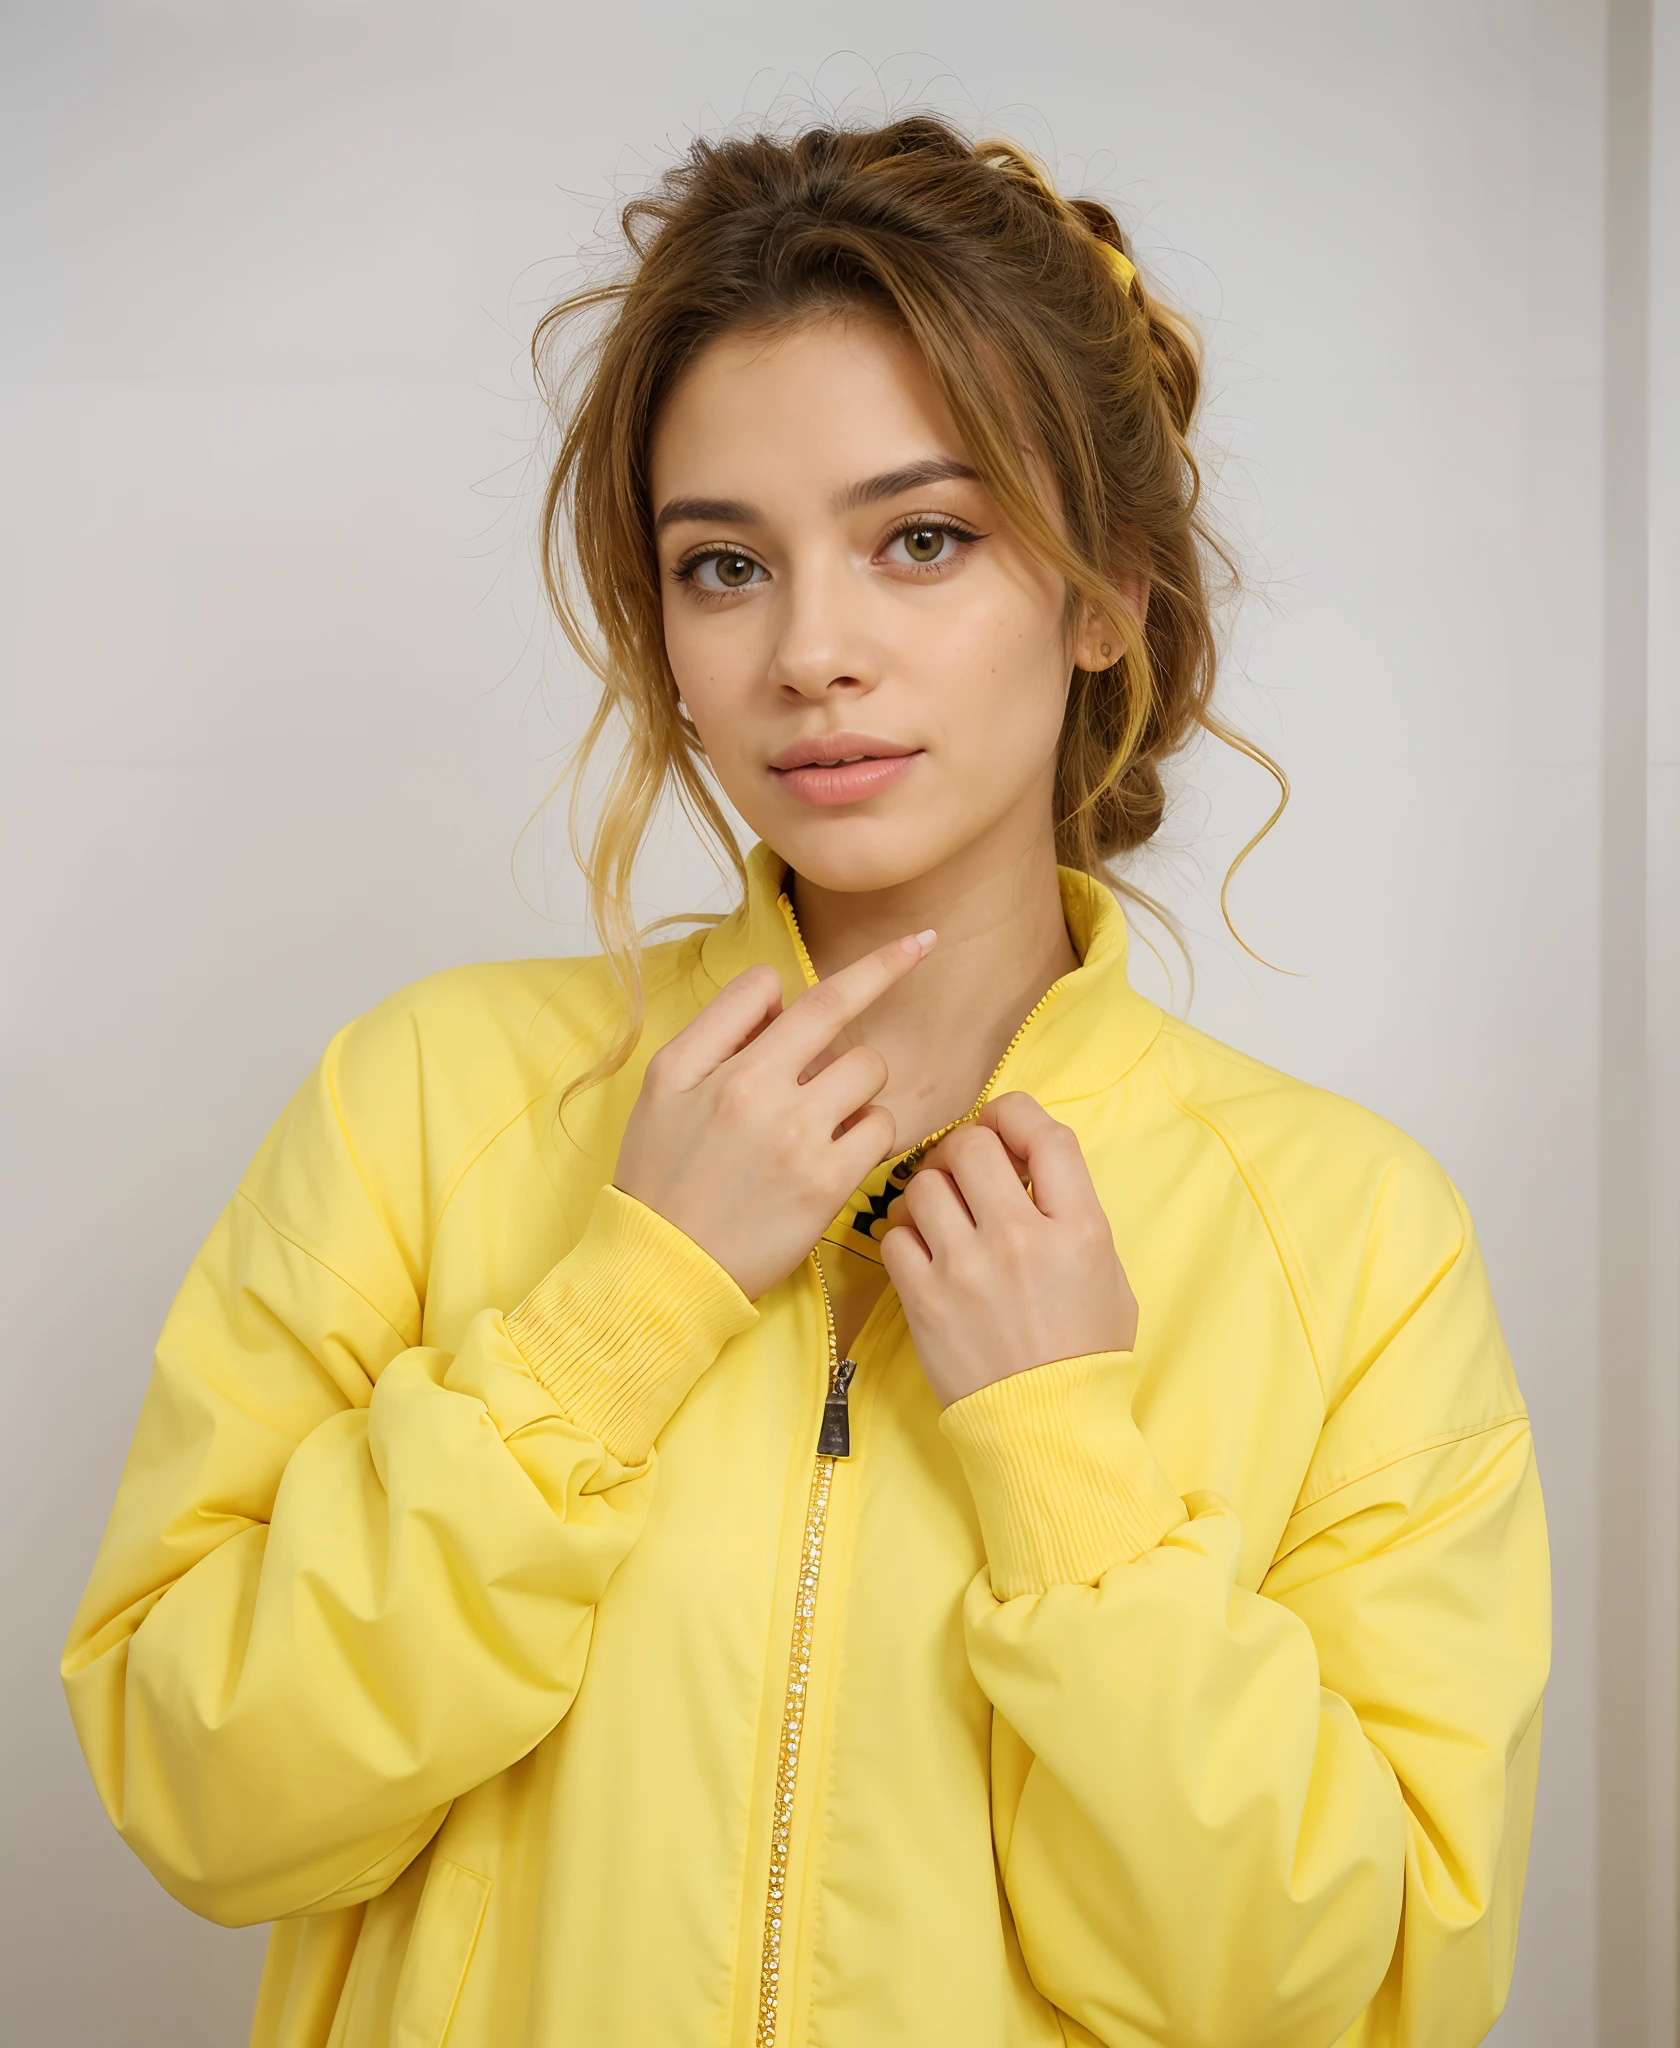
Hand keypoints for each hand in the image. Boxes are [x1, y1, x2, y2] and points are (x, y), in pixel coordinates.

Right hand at [614, 931, 934, 1300]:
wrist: (663, 1268)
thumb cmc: (661, 1175)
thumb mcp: (664, 1084)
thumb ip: (720, 1026)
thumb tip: (779, 993)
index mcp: (722, 1066)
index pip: (802, 991)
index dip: (869, 967)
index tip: (917, 945)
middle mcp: (761, 1094)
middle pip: (843, 1023)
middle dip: (855, 1031)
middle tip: (824, 1066)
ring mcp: (799, 1140)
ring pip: (868, 1074)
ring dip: (856, 1088)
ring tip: (820, 1119)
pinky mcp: (827, 1185)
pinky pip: (881, 1131)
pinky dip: (868, 1134)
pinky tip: (837, 1152)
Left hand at [880, 1092, 1137, 1406]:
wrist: (1046, 1426)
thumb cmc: (1084, 1352)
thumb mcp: (1108, 1272)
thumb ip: (1074, 1211)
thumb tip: (1031, 1164)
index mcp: (1078, 1228)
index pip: (1045, 1133)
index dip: (1018, 1114)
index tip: (1005, 1125)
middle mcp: (1020, 1238)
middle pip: (972, 1144)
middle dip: (966, 1146)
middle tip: (966, 1169)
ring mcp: (966, 1268)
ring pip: (923, 1183)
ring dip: (931, 1189)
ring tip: (943, 1213)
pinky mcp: (924, 1299)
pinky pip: (894, 1234)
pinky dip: (905, 1235)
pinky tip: (924, 1250)